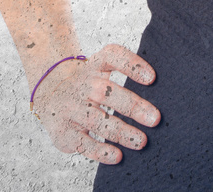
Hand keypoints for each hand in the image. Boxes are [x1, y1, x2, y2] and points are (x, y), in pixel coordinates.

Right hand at [30, 44, 160, 163]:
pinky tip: (118, 155)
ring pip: (96, 120)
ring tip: (142, 141)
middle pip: (106, 91)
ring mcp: (71, 108)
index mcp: (94, 64)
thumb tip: (163, 88)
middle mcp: (81, 84)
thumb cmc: (89, 79)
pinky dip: (100, 151)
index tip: (153, 79)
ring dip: (121, 132)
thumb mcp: (101, 66)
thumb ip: (127, 71)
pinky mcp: (63, 132)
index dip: (132, 65)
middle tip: (156, 118)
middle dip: (132, 105)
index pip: (112, 56)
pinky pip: (83, 143)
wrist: (49, 89)